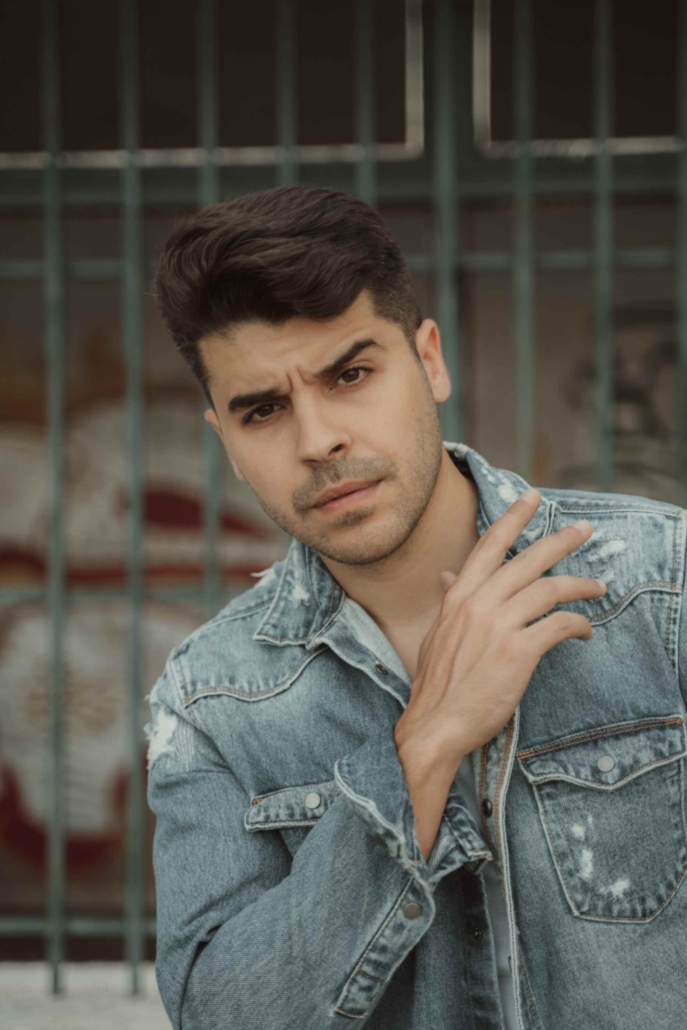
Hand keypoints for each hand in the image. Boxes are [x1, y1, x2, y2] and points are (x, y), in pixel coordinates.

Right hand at [394, 487, 606, 766]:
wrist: (435, 724)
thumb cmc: (437, 684)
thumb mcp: (437, 633)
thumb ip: (449, 601)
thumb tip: (449, 575)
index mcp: (459, 597)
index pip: (489, 545)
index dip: (513, 518)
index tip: (532, 497)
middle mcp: (478, 603)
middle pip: (528, 560)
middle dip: (561, 540)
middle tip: (585, 530)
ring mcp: (498, 626)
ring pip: (549, 589)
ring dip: (580, 585)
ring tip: (598, 586)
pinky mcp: (518, 652)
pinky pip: (558, 625)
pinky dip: (578, 624)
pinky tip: (585, 630)